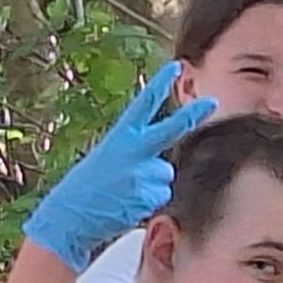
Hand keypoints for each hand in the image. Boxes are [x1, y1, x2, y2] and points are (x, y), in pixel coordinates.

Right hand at [24, 63, 216, 269]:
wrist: (69, 216)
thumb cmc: (88, 188)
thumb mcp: (108, 159)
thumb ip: (138, 154)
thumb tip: (166, 165)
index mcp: (119, 137)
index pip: (142, 105)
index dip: (159, 85)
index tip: (175, 66)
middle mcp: (133, 151)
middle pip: (170, 130)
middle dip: (192, 116)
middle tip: (213, 101)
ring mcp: (142, 173)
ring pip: (165, 175)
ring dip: (153, 185)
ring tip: (125, 193)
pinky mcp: (149, 196)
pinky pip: (163, 196)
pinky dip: (150, 201)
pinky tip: (128, 205)